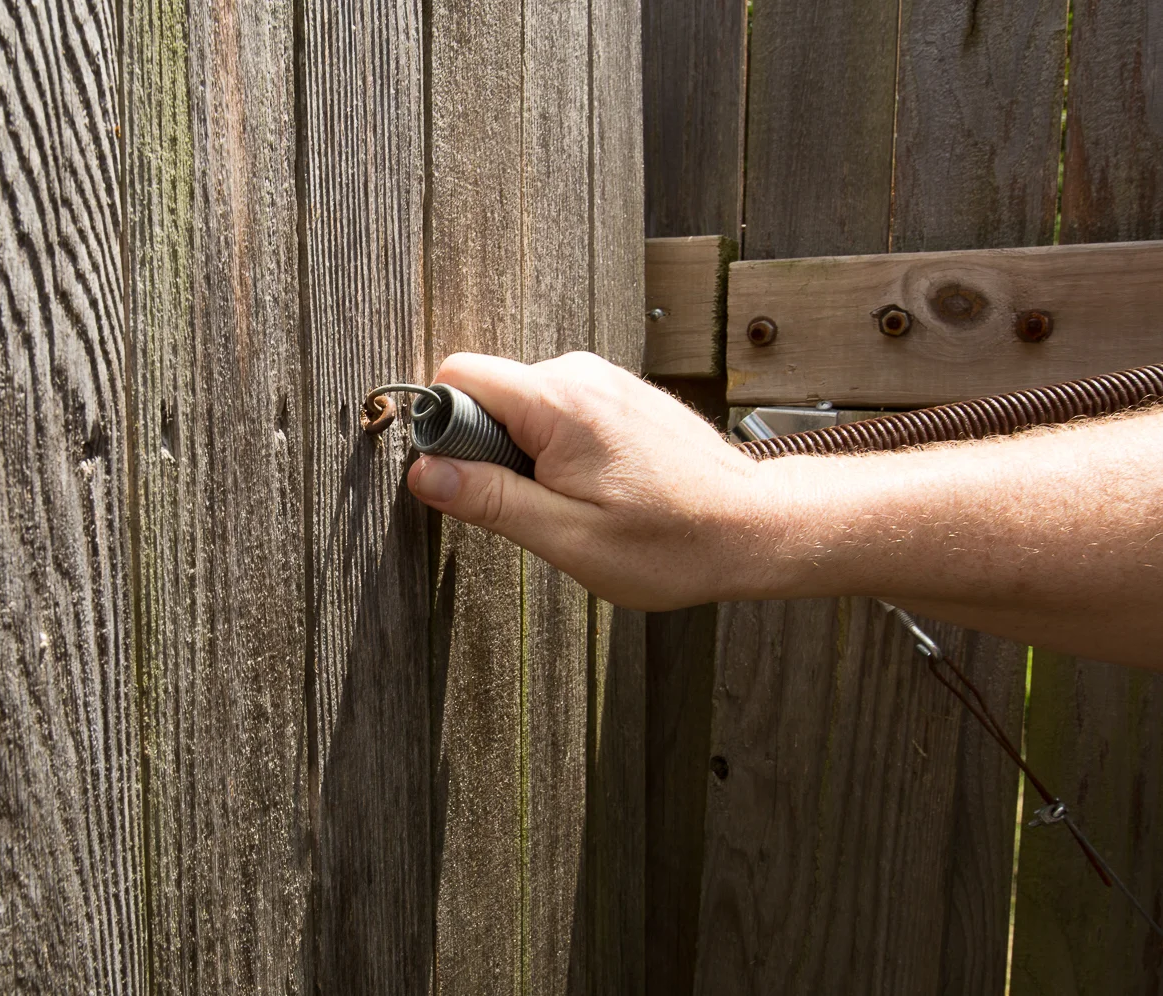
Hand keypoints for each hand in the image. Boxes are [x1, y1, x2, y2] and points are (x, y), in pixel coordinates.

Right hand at [406, 351, 781, 609]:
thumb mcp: (568, 538)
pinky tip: (595, 488)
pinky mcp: (616, 393)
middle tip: (532, 506)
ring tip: (573, 502)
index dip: (442, 427)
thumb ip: (490, 500)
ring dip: (524, 455)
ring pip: (521, 406)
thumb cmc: (672, 542)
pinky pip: (554, 410)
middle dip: (486, 450)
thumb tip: (425, 473)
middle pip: (487, 392)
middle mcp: (579, 373)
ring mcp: (602, 378)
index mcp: (559, 402)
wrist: (754, 527)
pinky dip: (554, 449)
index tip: (462, 479)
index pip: (458, 375)